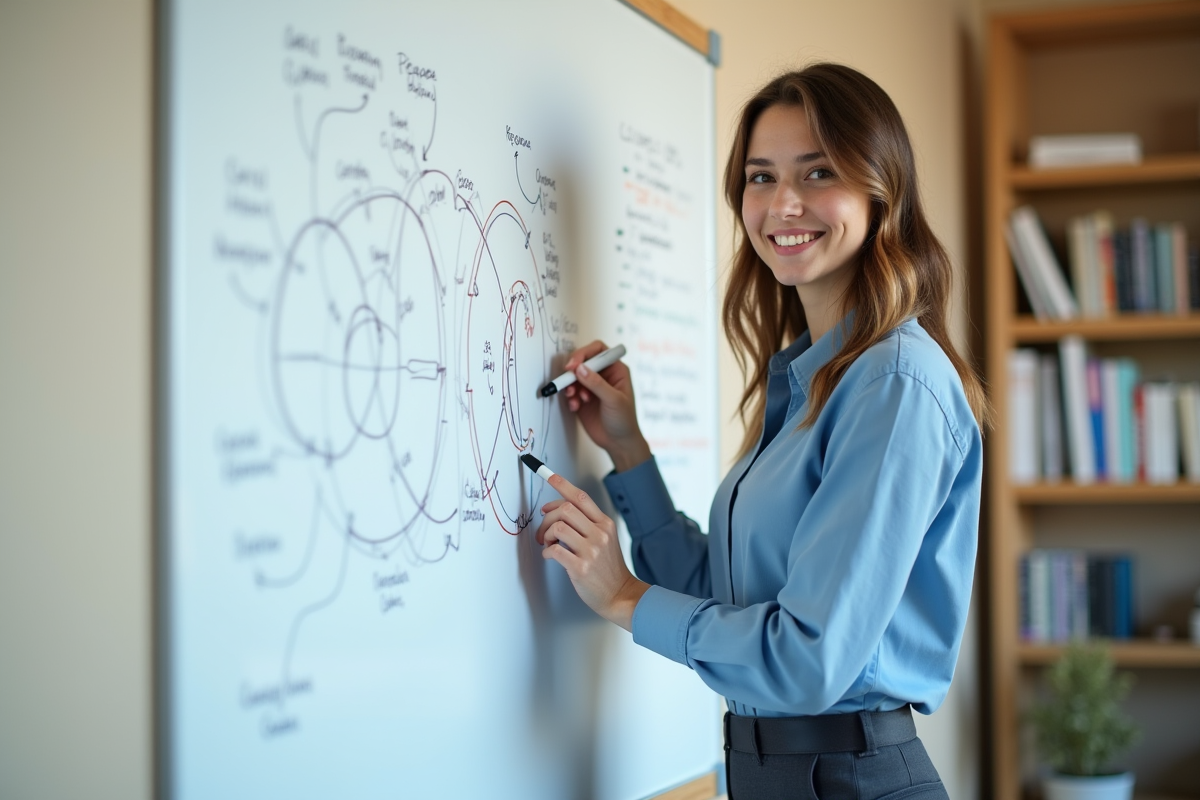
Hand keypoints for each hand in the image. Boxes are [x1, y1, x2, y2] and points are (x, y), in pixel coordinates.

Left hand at [535, 472, 648, 630]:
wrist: (620, 594)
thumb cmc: (608, 568)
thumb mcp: (605, 539)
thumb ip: (587, 524)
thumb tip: (558, 510)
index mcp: (605, 524)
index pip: (580, 497)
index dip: (562, 484)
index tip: (549, 476)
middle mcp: (599, 533)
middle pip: (565, 509)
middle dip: (547, 517)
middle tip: (544, 530)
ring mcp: (591, 551)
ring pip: (558, 527)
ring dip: (546, 534)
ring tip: (548, 543)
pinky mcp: (580, 567)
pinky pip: (554, 550)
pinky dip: (546, 551)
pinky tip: (551, 555)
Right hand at [560, 340, 650, 471]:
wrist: (618, 443)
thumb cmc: (624, 420)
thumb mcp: (613, 400)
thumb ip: (596, 384)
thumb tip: (580, 368)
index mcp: (616, 369)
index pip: (598, 350)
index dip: (584, 353)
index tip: (573, 365)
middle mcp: (603, 375)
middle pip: (582, 361)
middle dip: (573, 371)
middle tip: (567, 380)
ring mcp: (591, 386)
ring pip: (574, 376)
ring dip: (570, 386)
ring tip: (575, 399)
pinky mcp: (582, 398)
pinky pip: (570, 391)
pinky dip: (570, 397)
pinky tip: (576, 407)